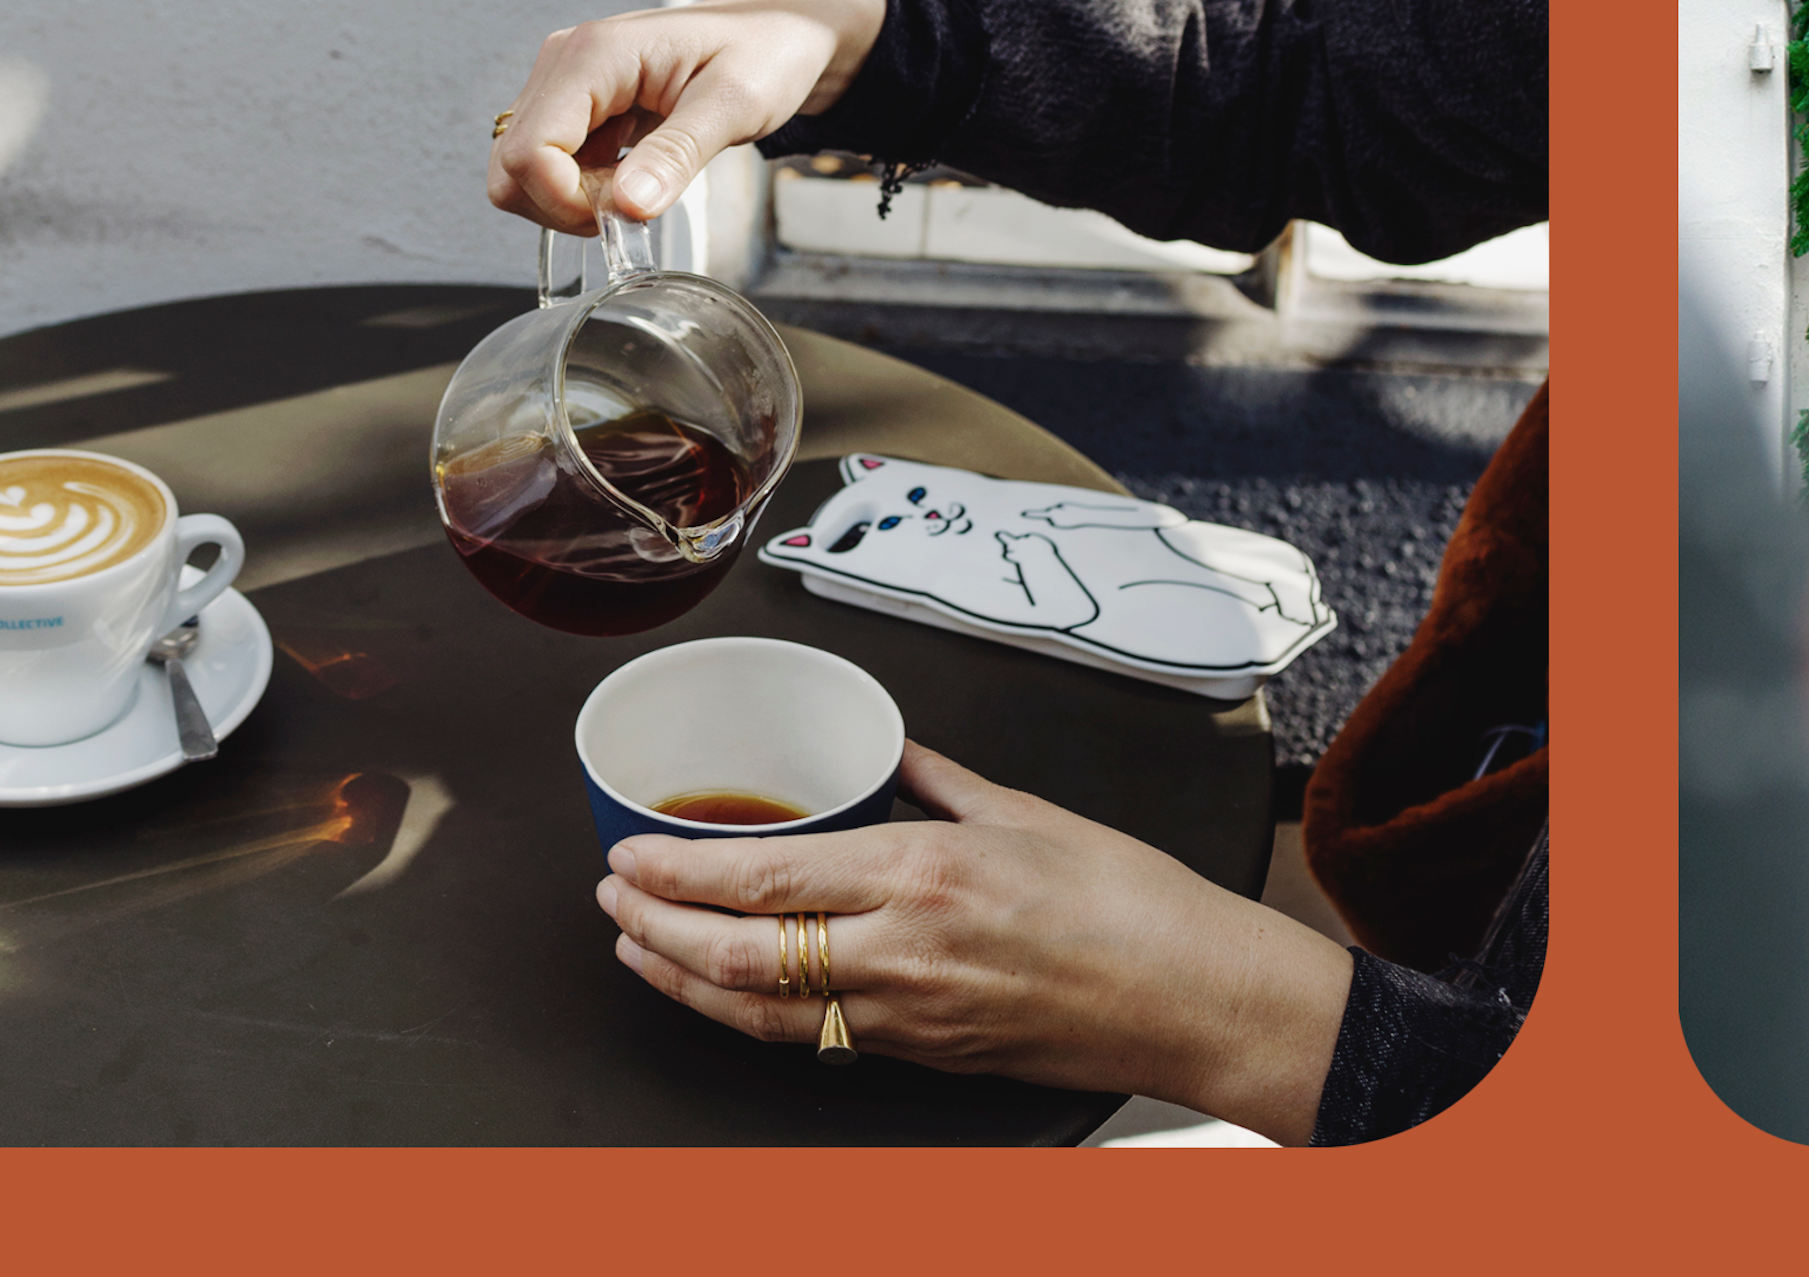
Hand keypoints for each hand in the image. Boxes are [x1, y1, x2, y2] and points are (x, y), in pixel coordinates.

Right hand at [488, 0, 888, 230]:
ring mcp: (566, 83)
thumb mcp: (735, 105)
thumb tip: (625, 208)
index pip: (529, 149)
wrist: (781, 34)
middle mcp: (565, 62)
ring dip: (573, 200)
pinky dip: (584, 188)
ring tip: (641, 186)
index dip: (564, 201)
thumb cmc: (766, 52)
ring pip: (524, 169)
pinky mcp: (578, 104)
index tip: (622, 215)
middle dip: (563, 206)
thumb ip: (677, 155)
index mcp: (595, 53)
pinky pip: (552, 164)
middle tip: (633, 205)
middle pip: (512, 164)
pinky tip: (634, 176)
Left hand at [595, 742, 1352, 1143]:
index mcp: (922, 875)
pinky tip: (729, 995)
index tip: (630, 854)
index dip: (677, 871)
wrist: (1195, 1000)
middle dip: (655, 929)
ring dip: (685, 982)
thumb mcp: (1028, 812)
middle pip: (738, 954)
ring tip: (640, 951)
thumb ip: (940, 781)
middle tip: (613, 900)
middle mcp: (901, 953)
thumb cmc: (1134, 906)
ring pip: (760, 1012)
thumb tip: (888, 754)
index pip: (762, 878)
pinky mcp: (925, 1054)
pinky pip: (813, 1039)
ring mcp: (908, 1016)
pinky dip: (752, 1016)